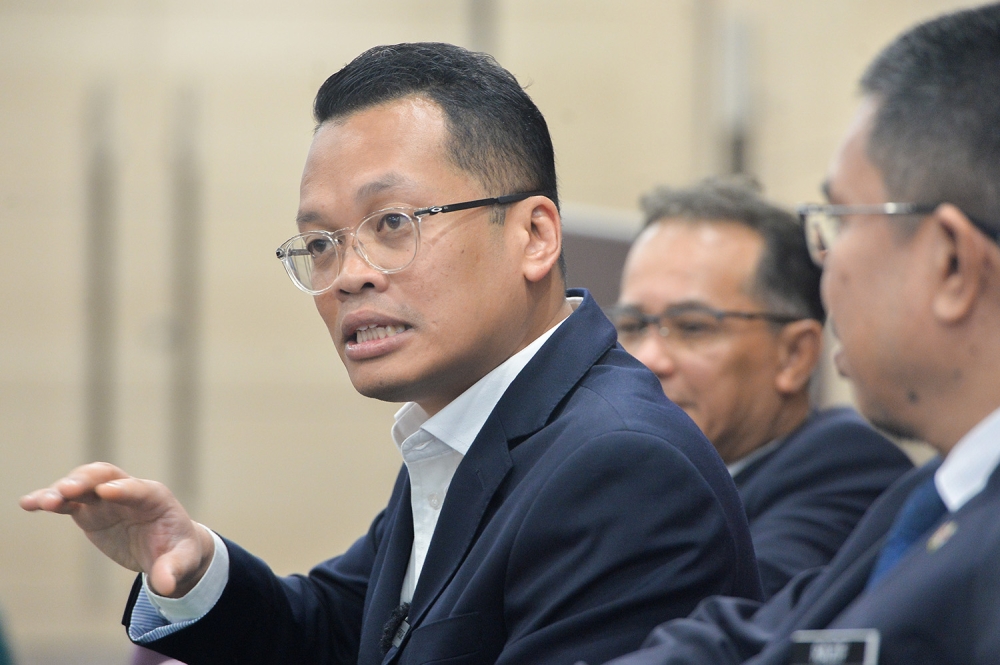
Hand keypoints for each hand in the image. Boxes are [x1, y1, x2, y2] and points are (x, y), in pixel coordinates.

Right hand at [19, 462, 213, 597]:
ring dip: (62, 489)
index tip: (106, 492)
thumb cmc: (177, 552)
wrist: (167, 550)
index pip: (140, 489)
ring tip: (43, 502)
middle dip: (87, 480)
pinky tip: (27, 503)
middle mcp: (129, 492)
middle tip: (67, 490)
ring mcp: (106, 499)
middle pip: (106, 476)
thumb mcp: (182, 562)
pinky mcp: (90, 511)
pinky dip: (49, 499)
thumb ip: (173, 570)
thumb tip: (165, 586)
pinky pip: (68, 501)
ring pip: (82, 484)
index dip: (125, 489)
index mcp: (155, 499)